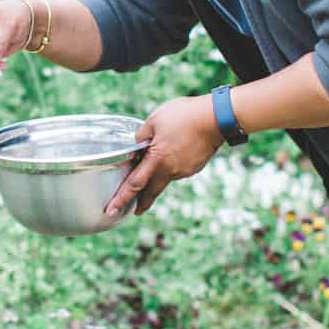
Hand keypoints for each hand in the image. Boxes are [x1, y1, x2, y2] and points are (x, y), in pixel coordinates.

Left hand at [105, 95, 222, 217]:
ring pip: (166, 177)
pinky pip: (178, 169)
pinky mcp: (194, 167)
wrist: (216, 118)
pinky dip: (172, 165)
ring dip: (158, 175)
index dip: (122, 198)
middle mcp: (170, 170)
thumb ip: (141, 135)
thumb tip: (137, 144)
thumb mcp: (155, 120)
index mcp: (157, 159)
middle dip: (142, 203)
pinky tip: (175, 151)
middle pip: (151, 191)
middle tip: (135, 212)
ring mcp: (184, 170)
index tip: (111, 211)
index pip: (134, 184)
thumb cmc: (184, 116)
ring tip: (158, 159)